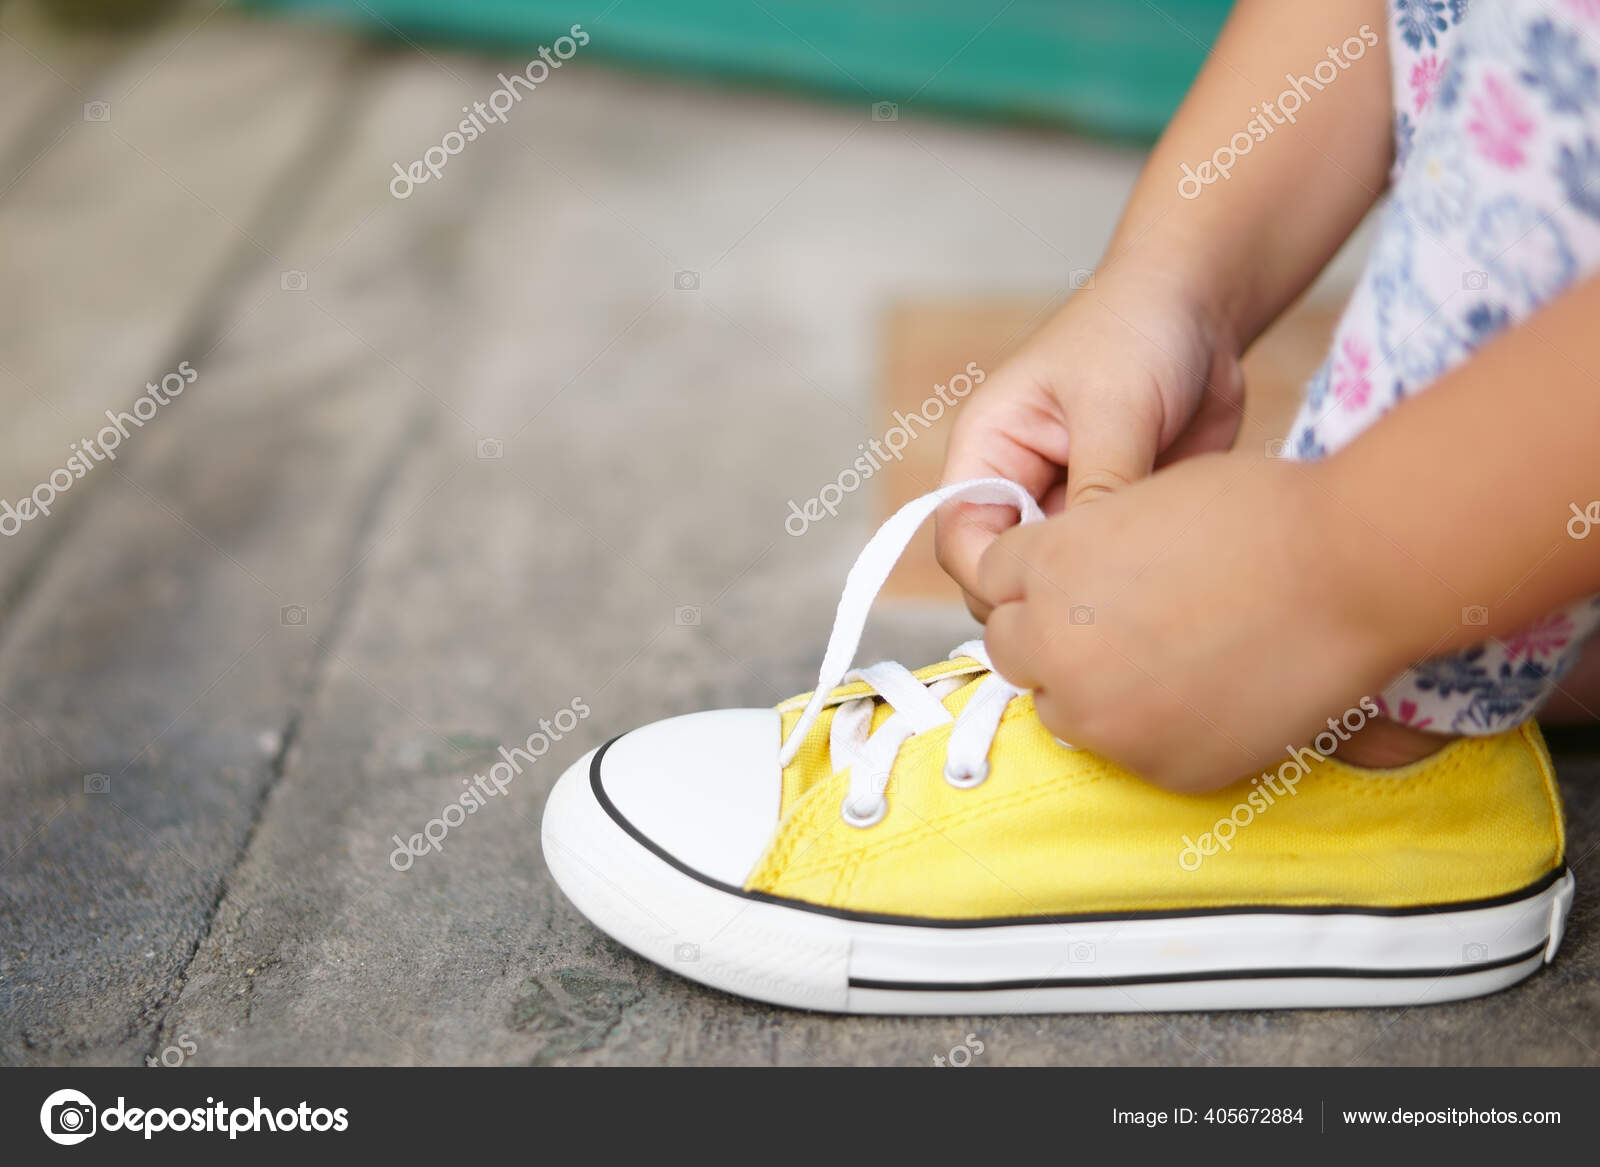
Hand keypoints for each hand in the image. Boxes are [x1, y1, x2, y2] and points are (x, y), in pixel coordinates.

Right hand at [935, 265, 1244, 619]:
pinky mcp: (1114, 516)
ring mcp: (1067, 504)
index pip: (960, 540)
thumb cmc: (1136, 329)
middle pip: (1004, 570)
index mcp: (988, 450)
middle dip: (1043, 591)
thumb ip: (1098, 486)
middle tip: (1105, 604)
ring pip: (1058, 576)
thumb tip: (1088, 566)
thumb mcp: (1115, 406)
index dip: (992, 577)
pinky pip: (1109, 567)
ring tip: (1144, 581)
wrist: (1203, 306)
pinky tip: (1167, 564)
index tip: (1048, 596)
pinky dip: (1131, 575)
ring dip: (1093, 585)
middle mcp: (1018, 485)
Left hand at [978, 453, 1394, 791]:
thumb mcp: (1144, 499)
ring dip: (1090, 688)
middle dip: (1049, 634)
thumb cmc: (1263, 515)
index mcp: (1046, 566)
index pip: (994, 576)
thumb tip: (1068, 577)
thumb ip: (1085, 543)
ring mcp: (1104, 717)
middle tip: (1112, 621)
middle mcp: (1056, 647)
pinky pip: (1126, 751)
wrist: (1353, 574)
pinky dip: (1152, 728)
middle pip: (1012, 649)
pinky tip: (1205, 692)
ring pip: (1060, 709)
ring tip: (1162, 657)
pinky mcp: (1156, 766)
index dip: (1036, 570)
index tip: (1072, 573)